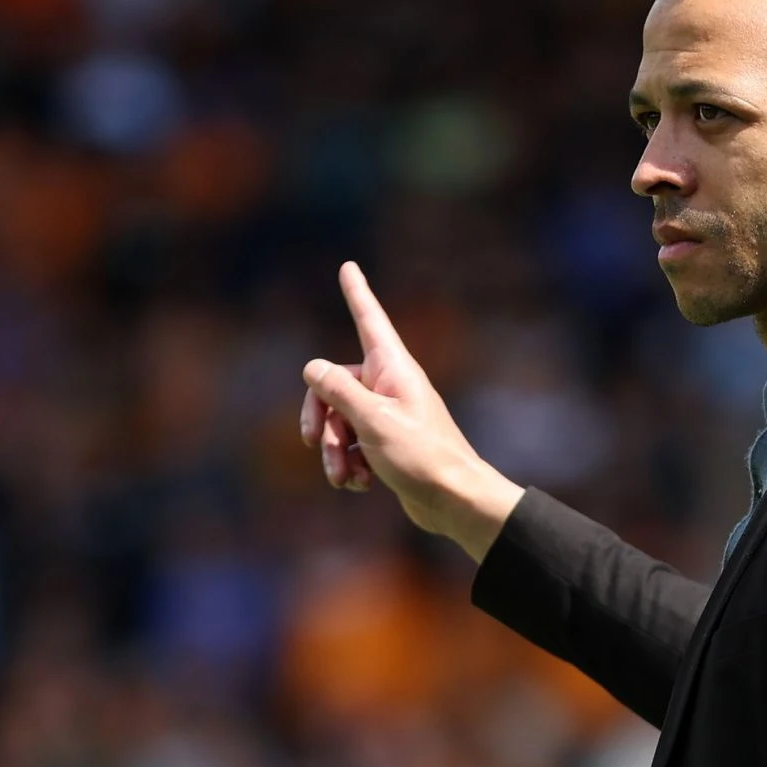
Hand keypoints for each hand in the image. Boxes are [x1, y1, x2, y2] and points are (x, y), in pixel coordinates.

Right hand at [299, 262, 524, 560]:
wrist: (453, 501)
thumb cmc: (421, 456)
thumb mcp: (373, 421)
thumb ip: (339, 391)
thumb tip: (313, 367)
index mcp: (393, 368)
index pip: (369, 320)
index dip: (357, 293)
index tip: (348, 266)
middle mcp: (390, 385)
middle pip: (334, 384)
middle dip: (320, 418)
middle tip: (314, 443)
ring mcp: (388, 414)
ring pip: (339, 421)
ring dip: (332, 451)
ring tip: (343, 478)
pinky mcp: (386, 443)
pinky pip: (351, 444)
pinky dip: (348, 464)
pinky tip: (359, 485)